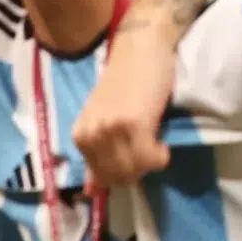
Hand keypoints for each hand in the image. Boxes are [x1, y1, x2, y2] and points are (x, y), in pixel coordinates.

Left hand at [72, 26, 174, 189]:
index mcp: (80, 134)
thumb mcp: (104, 119)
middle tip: (147, 147)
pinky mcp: (134, 124)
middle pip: (119, 177)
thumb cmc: (125, 82)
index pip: (102, 178)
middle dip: (138, 170)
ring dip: (150, 162)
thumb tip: (91, 192)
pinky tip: (161, 138)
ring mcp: (111, 129)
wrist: (140, 48)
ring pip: (136, 170)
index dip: (124, 174)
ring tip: (153, 139)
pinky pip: (151, 159)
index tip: (134, 156)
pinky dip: (161, 155)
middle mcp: (91, 133)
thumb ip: (97, 153)